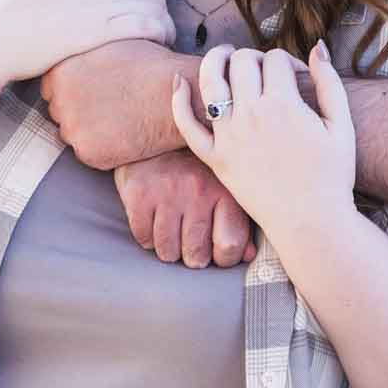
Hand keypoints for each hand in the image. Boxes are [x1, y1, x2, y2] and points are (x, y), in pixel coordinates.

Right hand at [0, 0, 174, 81]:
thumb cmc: (13, 5)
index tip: (145, 0)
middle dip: (158, 8)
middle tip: (155, 26)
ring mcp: (102, 4)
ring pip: (155, 8)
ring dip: (164, 25)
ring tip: (160, 40)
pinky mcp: (102, 31)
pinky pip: (148, 26)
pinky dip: (159, 35)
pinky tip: (155, 46)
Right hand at [113, 150, 255, 267]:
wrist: (159, 128)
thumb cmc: (197, 165)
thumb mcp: (223, 185)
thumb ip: (238, 220)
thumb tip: (247, 254)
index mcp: (224, 191)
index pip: (230, 246)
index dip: (223, 258)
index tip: (216, 253)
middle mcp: (198, 192)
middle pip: (196, 255)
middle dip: (193, 257)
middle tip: (190, 245)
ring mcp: (167, 193)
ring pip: (167, 252)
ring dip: (169, 249)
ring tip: (172, 234)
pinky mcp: (139, 193)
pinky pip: (143, 237)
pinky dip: (147, 236)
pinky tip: (153, 222)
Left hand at [171, 42, 354, 238]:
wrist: (311, 223)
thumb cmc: (332, 177)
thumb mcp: (341, 126)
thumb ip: (330, 82)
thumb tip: (318, 47)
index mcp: (284, 104)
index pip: (275, 59)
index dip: (288, 61)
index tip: (296, 77)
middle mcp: (251, 115)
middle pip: (242, 62)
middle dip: (253, 57)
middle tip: (262, 70)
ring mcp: (229, 136)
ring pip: (209, 81)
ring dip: (214, 60)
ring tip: (223, 57)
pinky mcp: (215, 158)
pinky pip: (187, 125)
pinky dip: (178, 101)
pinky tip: (178, 83)